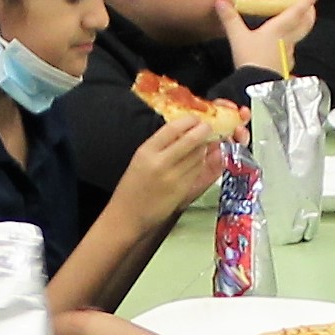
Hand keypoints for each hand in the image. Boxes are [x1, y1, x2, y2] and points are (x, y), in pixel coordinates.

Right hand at [118, 114, 223, 231]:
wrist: (127, 216)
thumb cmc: (132, 188)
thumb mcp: (140, 159)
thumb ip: (159, 146)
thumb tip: (181, 132)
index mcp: (146, 151)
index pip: (172, 128)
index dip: (188, 121)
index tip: (194, 118)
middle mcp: (161, 163)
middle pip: (190, 141)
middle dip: (203, 131)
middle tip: (207, 127)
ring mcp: (173, 178)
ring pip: (198, 156)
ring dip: (204, 148)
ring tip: (204, 143)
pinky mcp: (182, 191)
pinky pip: (197, 172)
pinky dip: (202, 163)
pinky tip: (200, 160)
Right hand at [223, 0, 317, 72]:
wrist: (257, 88)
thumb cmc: (251, 61)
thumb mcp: (237, 38)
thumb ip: (230, 19)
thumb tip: (221, 2)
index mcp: (278, 30)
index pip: (295, 12)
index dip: (306, 2)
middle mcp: (286, 41)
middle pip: (303, 26)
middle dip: (309, 16)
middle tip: (311, 9)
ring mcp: (286, 56)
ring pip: (297, 40)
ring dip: (299, 30)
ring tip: (296, 25)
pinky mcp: (283, 68)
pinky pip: (288, 53)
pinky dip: (288, 46)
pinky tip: (282, 48)